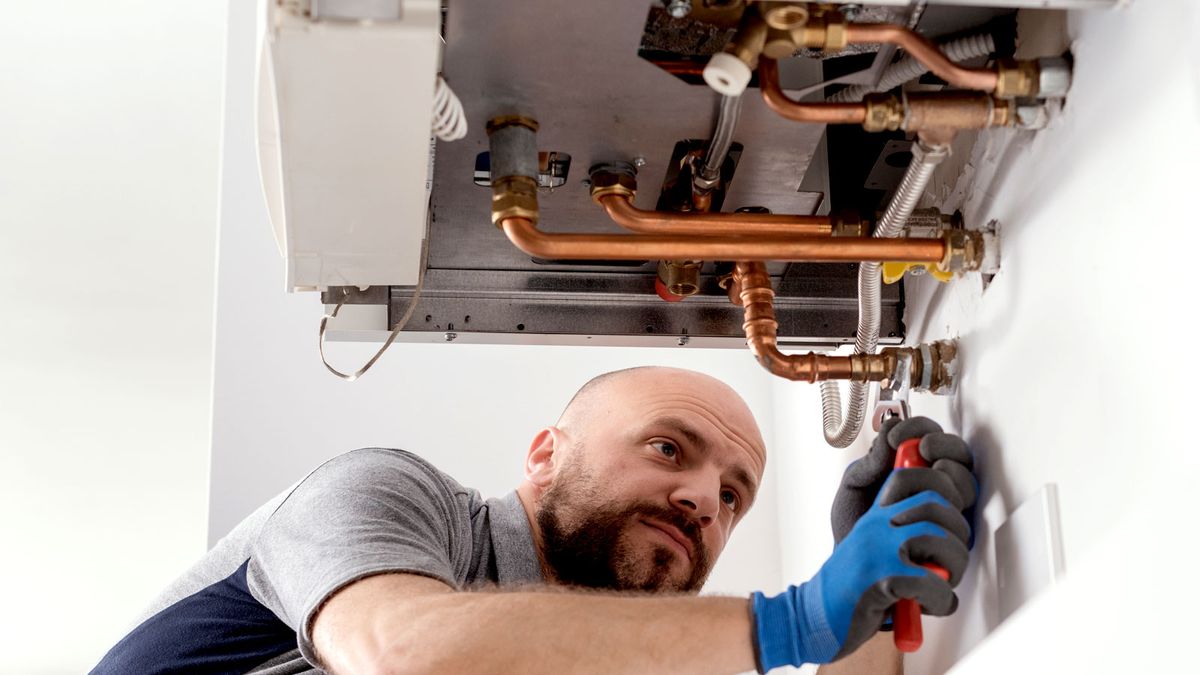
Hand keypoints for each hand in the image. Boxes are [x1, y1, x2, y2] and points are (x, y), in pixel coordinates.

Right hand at [751, 452, 976, 669]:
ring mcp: (877, 549)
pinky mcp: (881, 579)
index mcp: (874, 516)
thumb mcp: (873, 551)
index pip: (910, 478)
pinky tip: (927, 607)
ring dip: (954, 568)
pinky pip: (934, 583)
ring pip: (940, 538)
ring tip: (942, 585)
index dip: (940, 488)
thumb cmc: (851, 591)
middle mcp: (875, 526)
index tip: (949, 517)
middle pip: (935, 505)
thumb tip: (952, 533)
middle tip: (952, 561)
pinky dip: (941, 600)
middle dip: (958, 535)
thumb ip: (902, 537)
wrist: (814, 619)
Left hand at [831, 416, 975, 543]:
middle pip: (958, 455)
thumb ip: (869, 463)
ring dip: (950, 474)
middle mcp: (935, 485)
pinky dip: (950, 508)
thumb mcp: (854, 486)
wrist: (851, 567)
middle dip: (944, 446)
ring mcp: (947, 510)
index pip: (928, 435)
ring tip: (926, 478)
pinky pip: (966, 519)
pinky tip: (926, 508)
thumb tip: (886, 442)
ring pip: (966, 484)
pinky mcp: (953, 537)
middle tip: (922, 449)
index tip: (896, 436)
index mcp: (912, 466)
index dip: (918, 429)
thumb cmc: (854, 525)